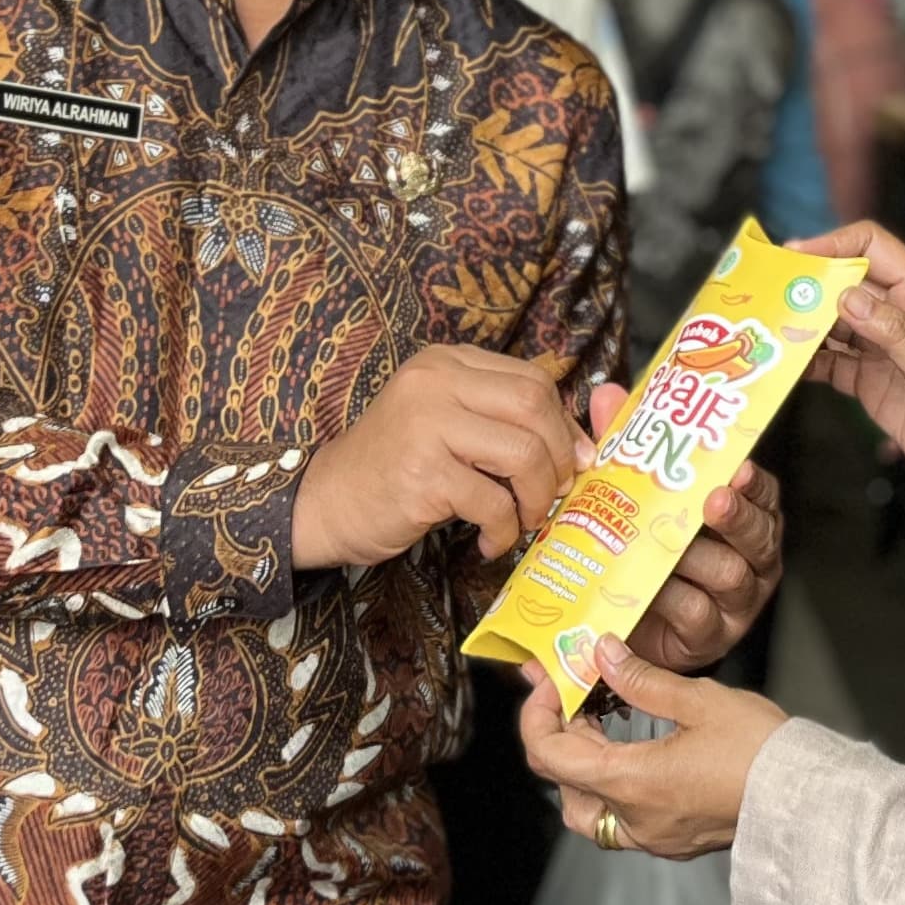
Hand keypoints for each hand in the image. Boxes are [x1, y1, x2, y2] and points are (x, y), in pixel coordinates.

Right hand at [294, 345, 584, 570]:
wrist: (326, 502)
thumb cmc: (393, 466)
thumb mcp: (443, 422)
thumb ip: (496, 418)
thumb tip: (578, 446)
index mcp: (446, 363)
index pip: (531, 379)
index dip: (563, 423)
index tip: (571, 460)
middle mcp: (436, 382)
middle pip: (534, 405)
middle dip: (558, 455)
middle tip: (554, 492)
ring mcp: (427, 425)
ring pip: (522, 452)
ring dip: (535, 497)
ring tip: (524, 521)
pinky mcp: (422, 474)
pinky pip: (493, 502)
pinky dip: (504, 529)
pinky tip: (490, 541)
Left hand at [517, 638, 785, 859]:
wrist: (811, 802)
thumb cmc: (761, 751)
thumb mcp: (699, 700)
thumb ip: (641, 679)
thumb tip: (601, 654)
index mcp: (630, 784)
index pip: (550, 755)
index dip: (537, 714)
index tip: (548, 682)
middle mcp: (633, 820)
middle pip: (563, 785)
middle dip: (558, 737)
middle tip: (575, 696)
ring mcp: (654, 838)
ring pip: (588, 811)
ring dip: (582, 769)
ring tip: (601, 725)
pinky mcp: (675, 841)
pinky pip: (622, 821)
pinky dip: (612, 786)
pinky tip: (634, 753)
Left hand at [578, 380, 783, 672]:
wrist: (630, 624)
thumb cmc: (648, 551)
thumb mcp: (637, 496)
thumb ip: (628, 447)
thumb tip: (608, 395)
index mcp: (744, 518)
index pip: (763, 494)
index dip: (753, 482)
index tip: (737, 467)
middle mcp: (752, 558)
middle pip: (758, 535)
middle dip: (734, 516)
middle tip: (711, 500)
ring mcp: (736, 601)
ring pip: (729, 575)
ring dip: (695, 558)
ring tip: (666, 545)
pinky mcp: (710, 637)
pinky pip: (697, 615)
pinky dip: (670, 599)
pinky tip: (647, 589)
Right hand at [797, 222, 904, 543]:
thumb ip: (894, 334)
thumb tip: (847, 297)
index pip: (871, 248)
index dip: (833, 245)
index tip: (795, 256)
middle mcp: (898, 315)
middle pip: (842, 282)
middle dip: (806, 286)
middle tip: (767, 294)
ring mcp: (881, 348)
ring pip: (830, 322)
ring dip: (800, 324)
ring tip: (767, 329)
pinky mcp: (868, 380)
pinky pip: (828, 361)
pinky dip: (805, 361)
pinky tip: (783, 365)